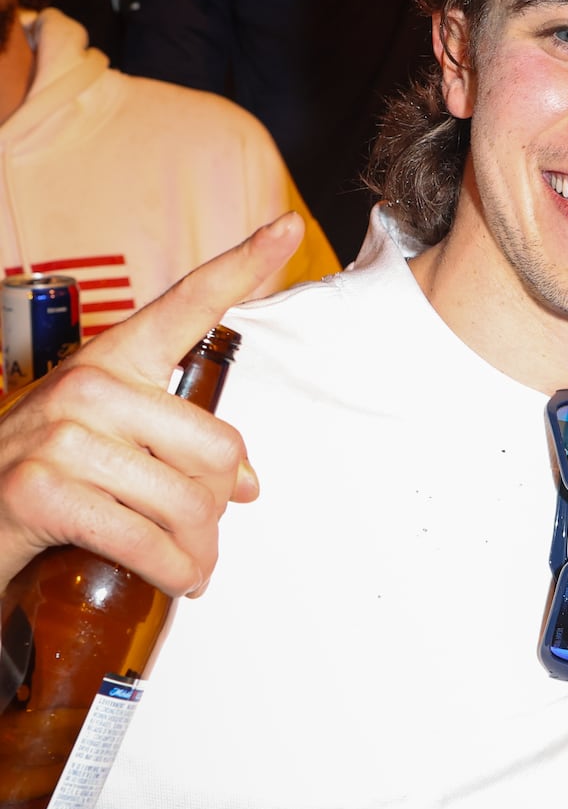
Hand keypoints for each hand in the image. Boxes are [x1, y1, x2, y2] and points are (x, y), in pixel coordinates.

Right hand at [0, 216, 302, 598]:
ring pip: (187, 502)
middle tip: (202, 533)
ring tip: (191, 566)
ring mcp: (64, 435)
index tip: (286, 228)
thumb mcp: (108, 443)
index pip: (187, 305)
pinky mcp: (46, 490)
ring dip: (199, 551)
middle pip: (216, 449)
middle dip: (218, 507)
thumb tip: (244, 483)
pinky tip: (176, 580)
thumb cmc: (40, 475)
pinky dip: (173, 572)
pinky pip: (146, 539)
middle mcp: (89, 386)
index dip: (243, 264)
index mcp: (112, 360)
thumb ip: (174, 446)